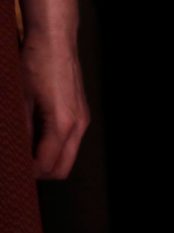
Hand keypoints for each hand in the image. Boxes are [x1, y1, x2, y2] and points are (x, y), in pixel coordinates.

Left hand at [19, 2, 88, 179]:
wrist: (56, 42)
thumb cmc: (37, 64)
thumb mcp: (20, 99)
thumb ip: (20, 130)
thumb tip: (15, 152)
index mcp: (62, 125)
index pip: (47, 164)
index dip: (29, 173)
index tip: (15, 172)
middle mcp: (77, 126)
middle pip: (63, 168)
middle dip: (42, 174)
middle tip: (21, 170)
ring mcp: (82, 121)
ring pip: (68, 156)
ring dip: (49, 160)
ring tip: (27, 154)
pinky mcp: (81, 114)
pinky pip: (71, 142)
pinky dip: (55, 148)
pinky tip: (38, 138)